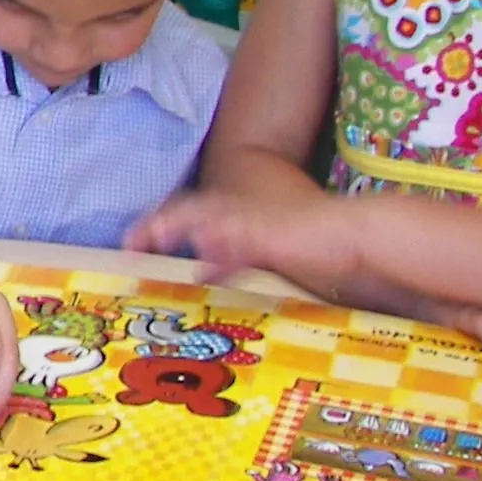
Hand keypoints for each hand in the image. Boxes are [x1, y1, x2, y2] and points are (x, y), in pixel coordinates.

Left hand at [125, 188, 357, 298]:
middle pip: (186, 211)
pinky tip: (204, 252)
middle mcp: (239, 213)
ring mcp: (255, 221)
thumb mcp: (259, 253)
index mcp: (233, 215)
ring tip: (154, 236)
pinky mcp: (275, 236)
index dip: (155, 226)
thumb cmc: (308, 244)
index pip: (184, 215)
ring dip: (179, 225)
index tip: (129, 245)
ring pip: (208, 217)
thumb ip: (227, 258)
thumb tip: (200, 269)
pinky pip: (243, 238)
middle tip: (128, 244)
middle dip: (156, 225)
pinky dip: (223, 245)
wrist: (353, 234)